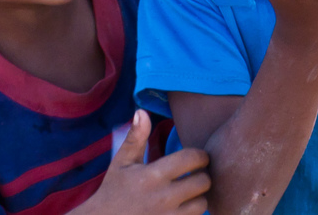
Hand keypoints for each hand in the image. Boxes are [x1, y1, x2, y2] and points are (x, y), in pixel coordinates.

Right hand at [76, 110, 209, 214]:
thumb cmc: (114, 191)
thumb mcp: (122, 162)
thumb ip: (135, 137)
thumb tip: (142, 111)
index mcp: (153, 175)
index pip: (192, 158)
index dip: (200, 156)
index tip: (197, 158)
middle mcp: (164, 197)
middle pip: (204, 182)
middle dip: (202, 176)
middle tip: (195, 174)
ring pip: (203, 204)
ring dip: (199, 197)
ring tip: (190, 193)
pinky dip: (193, 213)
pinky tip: (183, 207)